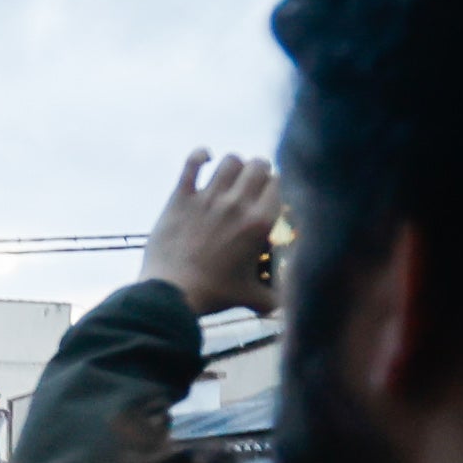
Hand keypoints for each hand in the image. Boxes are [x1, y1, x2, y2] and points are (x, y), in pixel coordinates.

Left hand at [138, 150, 280, 317]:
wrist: (172, 293)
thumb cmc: (215, 295)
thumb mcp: (254, 298)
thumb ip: (277, 298)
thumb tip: (290, 306)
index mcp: (260, 222)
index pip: (279, 183)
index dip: (276, 185)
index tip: (270, 194)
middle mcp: (237, 204)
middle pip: (258, 165)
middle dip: (259, 170)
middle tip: (252, 183)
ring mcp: (208, 198)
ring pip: (230, 161)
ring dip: (233, 165)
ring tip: (230, 176)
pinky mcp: (181, 198)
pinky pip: (192, 163)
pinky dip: (200, 156)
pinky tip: (204, 159)